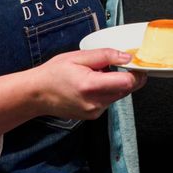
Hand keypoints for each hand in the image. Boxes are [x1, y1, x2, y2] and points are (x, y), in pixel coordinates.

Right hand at [30, 49, 145, 119]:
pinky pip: (109, 101)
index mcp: (91, 86)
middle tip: (112, 64)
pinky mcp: (94, 116)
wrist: (37, 94)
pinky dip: (107, 91)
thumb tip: (127, 57)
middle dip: (125, 76)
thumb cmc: (54, 73)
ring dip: (116, 83)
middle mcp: (95, 103)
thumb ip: (105, 56)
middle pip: (126, 89)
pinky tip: (92, 85)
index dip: (136, 72)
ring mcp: (94, 112)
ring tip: (97, 74)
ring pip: (119, 95)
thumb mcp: (78, 56)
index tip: (135, 62)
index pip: (127, 82)